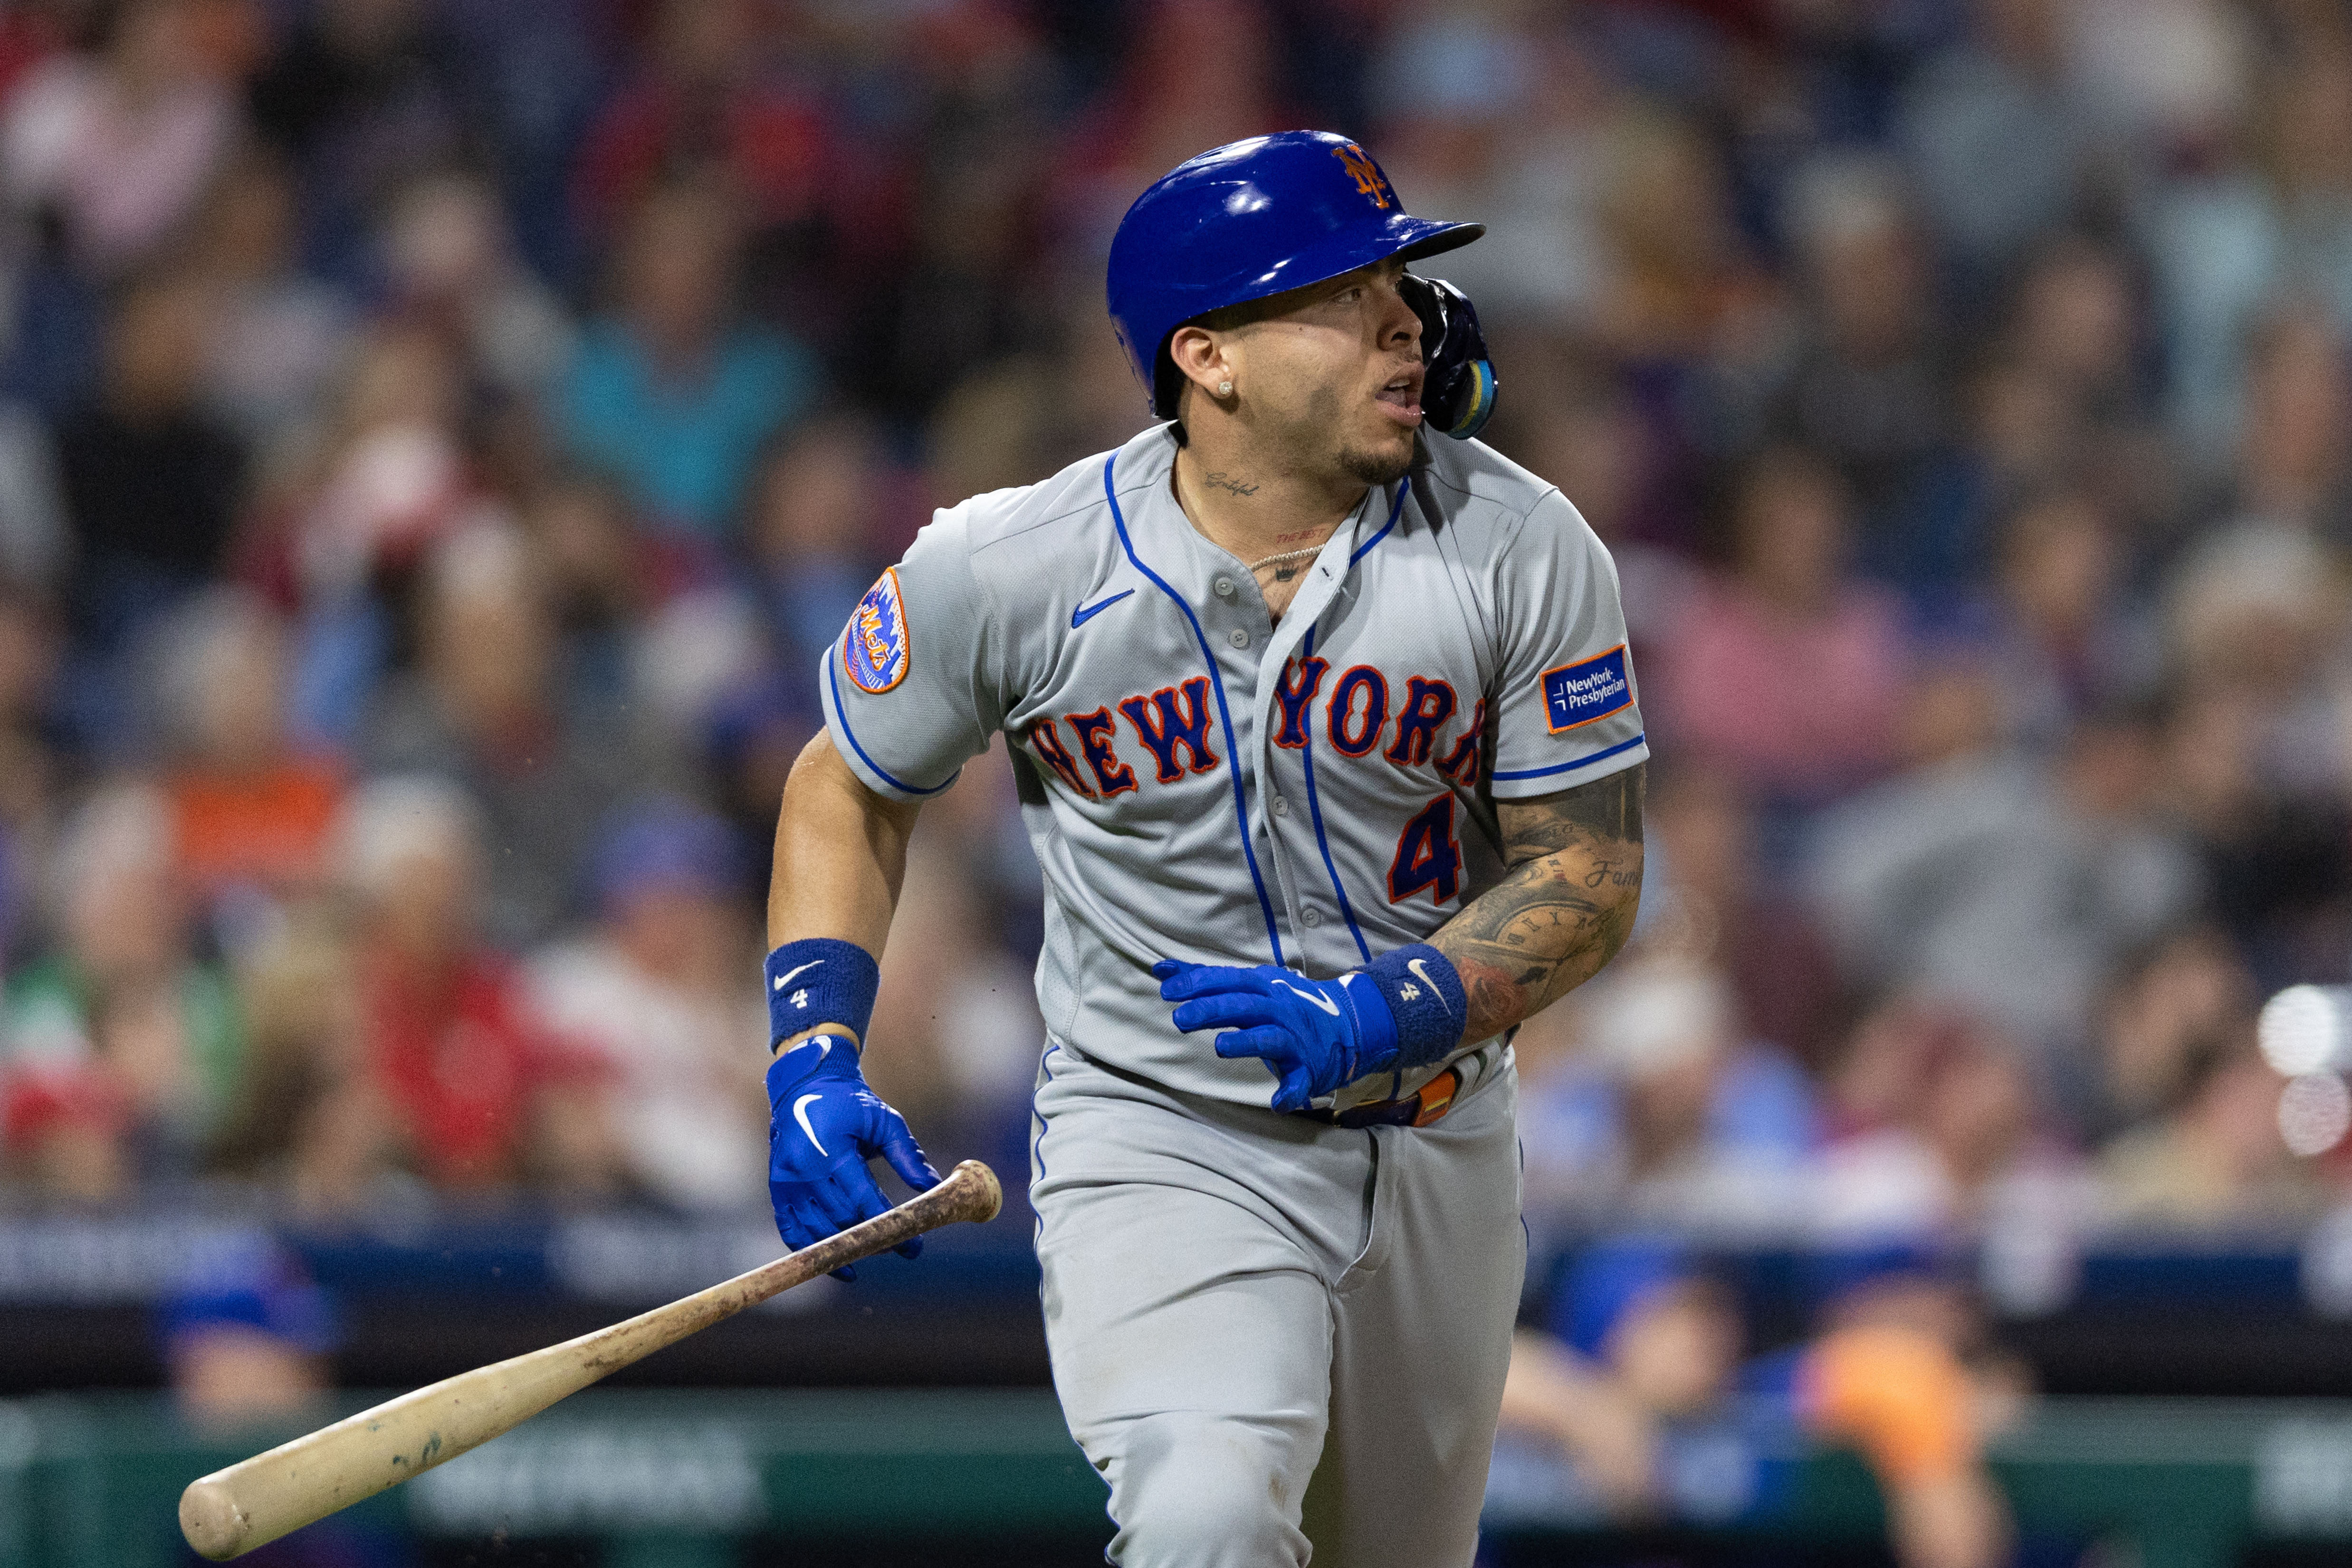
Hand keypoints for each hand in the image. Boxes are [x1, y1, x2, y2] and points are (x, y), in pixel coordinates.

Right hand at [766, 1035, 939, 1280]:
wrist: (806, 1087)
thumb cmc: (850, 1104)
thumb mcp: (885, 1121)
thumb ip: (907, 1155)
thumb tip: (933, 1188)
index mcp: (832, 1150)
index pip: (864, 1201)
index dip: (889, 1228)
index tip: (913, 1247)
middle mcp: (804, 1168)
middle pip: (842, 1220)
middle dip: (872, 1238)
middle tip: (897, 1245)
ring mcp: (786, 1180)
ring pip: (818, 1230)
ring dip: (846, 1247)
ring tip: (873, 1251)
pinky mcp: (777, 1187)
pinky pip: (791, 1230)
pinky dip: (812, 1251)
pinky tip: (838, 1266)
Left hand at [1153, 960, 1399, 1112]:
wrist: (1346, 1025)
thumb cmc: (1282, 1005)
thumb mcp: (1248, 987)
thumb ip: (1204, 980)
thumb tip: (1159, 970)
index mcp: (1263, 987)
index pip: (1228, 980)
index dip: (1199, 983)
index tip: (1167, 990)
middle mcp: (1279, 1008)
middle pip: (1243, 1006)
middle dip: (1212, 1009)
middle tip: (1179, 1018)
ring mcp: (1295, 1038)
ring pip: (1270, 1038)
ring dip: (1246, 1042)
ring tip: (1220, 1047)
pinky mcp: (1309, 1068)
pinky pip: (1301, 1081)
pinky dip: (1292, 1092)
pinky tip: (1277, 1103)